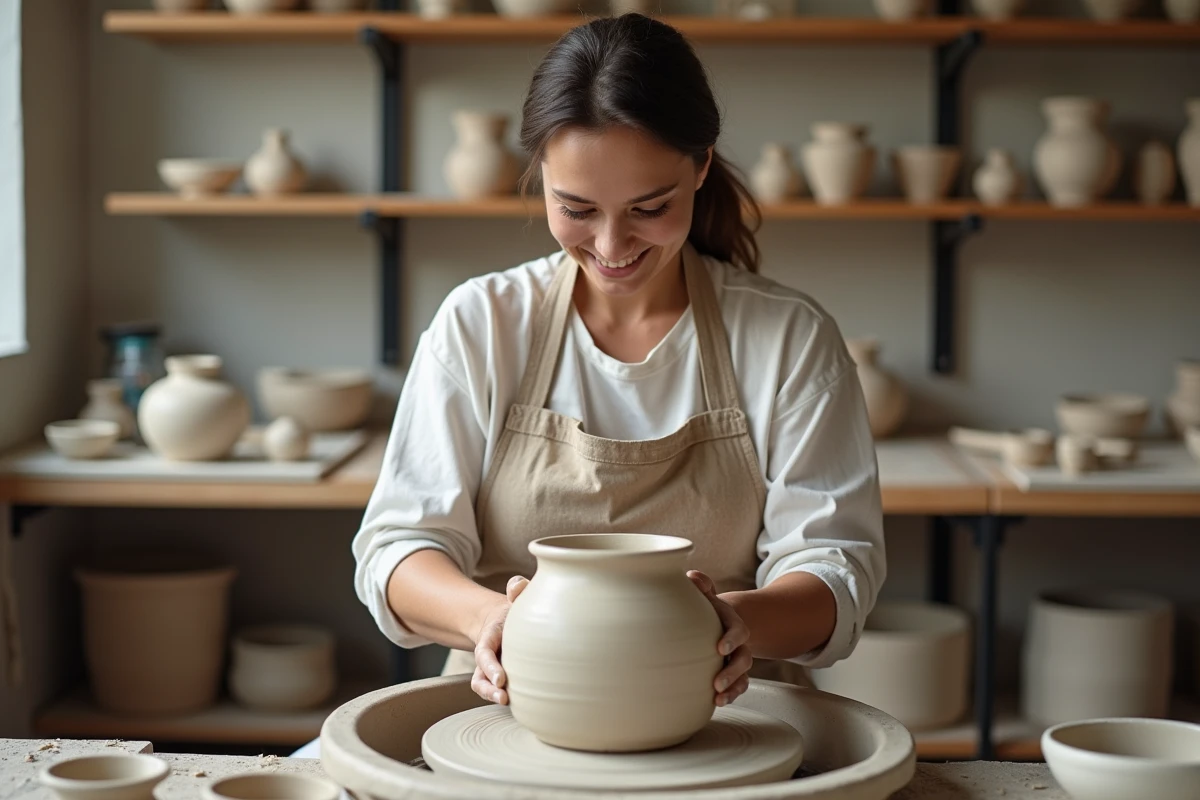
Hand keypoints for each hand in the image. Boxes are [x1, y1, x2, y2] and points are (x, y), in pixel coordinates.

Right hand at [470, 575, 528, 704]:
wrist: (504, 620)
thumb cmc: (513, 610)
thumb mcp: (515, 597)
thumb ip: (516, 589)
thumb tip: (517, 586)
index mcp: (490, 635)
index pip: (485, 653)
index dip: (490, 667)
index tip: (501, 680)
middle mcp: (487, 654)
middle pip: (480, 675)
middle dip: (488, 688)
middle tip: (503, 697)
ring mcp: (490, 666)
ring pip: (482, 685)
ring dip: (491, 696)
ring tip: (506, 703)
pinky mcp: (498, 676)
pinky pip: (492, 689)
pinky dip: (499, 695)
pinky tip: (519, 702)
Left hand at [688, 570, 751, 706]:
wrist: (718, 620)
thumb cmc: (707, 608)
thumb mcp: (706, 595)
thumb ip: (702, 586)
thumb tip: (692, 577)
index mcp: (732, 622)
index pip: (738, 630)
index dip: (732, 639)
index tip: (720, 648)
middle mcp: (739, 643)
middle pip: (744, 658)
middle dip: (732, 671)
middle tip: (716, 682)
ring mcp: (737, 658)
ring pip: (743, 676)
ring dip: (733, 687)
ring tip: (718, 698)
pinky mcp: (733, 672)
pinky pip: (738, 685)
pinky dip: (731, 694)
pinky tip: (717, 703)